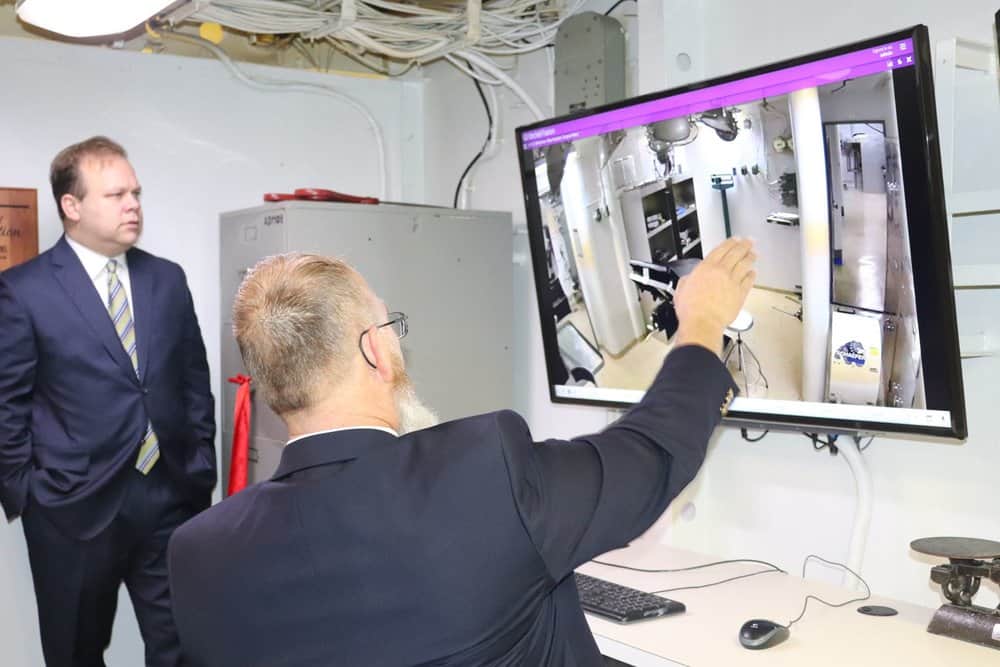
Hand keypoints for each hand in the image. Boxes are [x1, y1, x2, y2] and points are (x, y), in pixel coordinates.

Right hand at [673, 238, 755, 355]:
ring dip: (750, 257)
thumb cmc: (691, 309)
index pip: (721, 249)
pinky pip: (748, 281)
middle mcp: (721, 272)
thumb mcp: (681, 289)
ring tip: (754, 254)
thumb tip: (688, 279)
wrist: (702, 322)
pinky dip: (751, 275)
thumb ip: (687, 280)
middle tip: (749, 241)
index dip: (730, 242)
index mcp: (706, 268)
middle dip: (744, 245)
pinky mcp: (740, 293)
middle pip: (736, 253)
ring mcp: (732, 282)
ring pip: (745, 264)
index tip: (735, 239)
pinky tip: (753, 273)